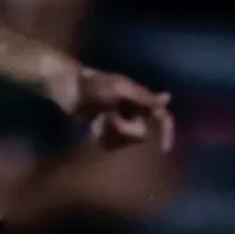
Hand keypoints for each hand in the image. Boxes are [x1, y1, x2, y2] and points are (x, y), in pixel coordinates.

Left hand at [59, 64, 175, 152]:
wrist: (66, 87)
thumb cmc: (93, 84)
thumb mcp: (120, 87)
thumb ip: (143, 96)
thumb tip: (168, 99)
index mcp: (140, 99)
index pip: (162, 117)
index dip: (167, 132)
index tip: (163, 150)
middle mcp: (132, 112)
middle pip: (140, 134)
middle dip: (124, 130)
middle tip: (107, 118)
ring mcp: (118, 122)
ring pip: (125, 140)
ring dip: (111, 133)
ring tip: (96, 120)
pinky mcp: (104, 130)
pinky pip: (110, 143)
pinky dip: (101, 137)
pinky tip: (92, 126)